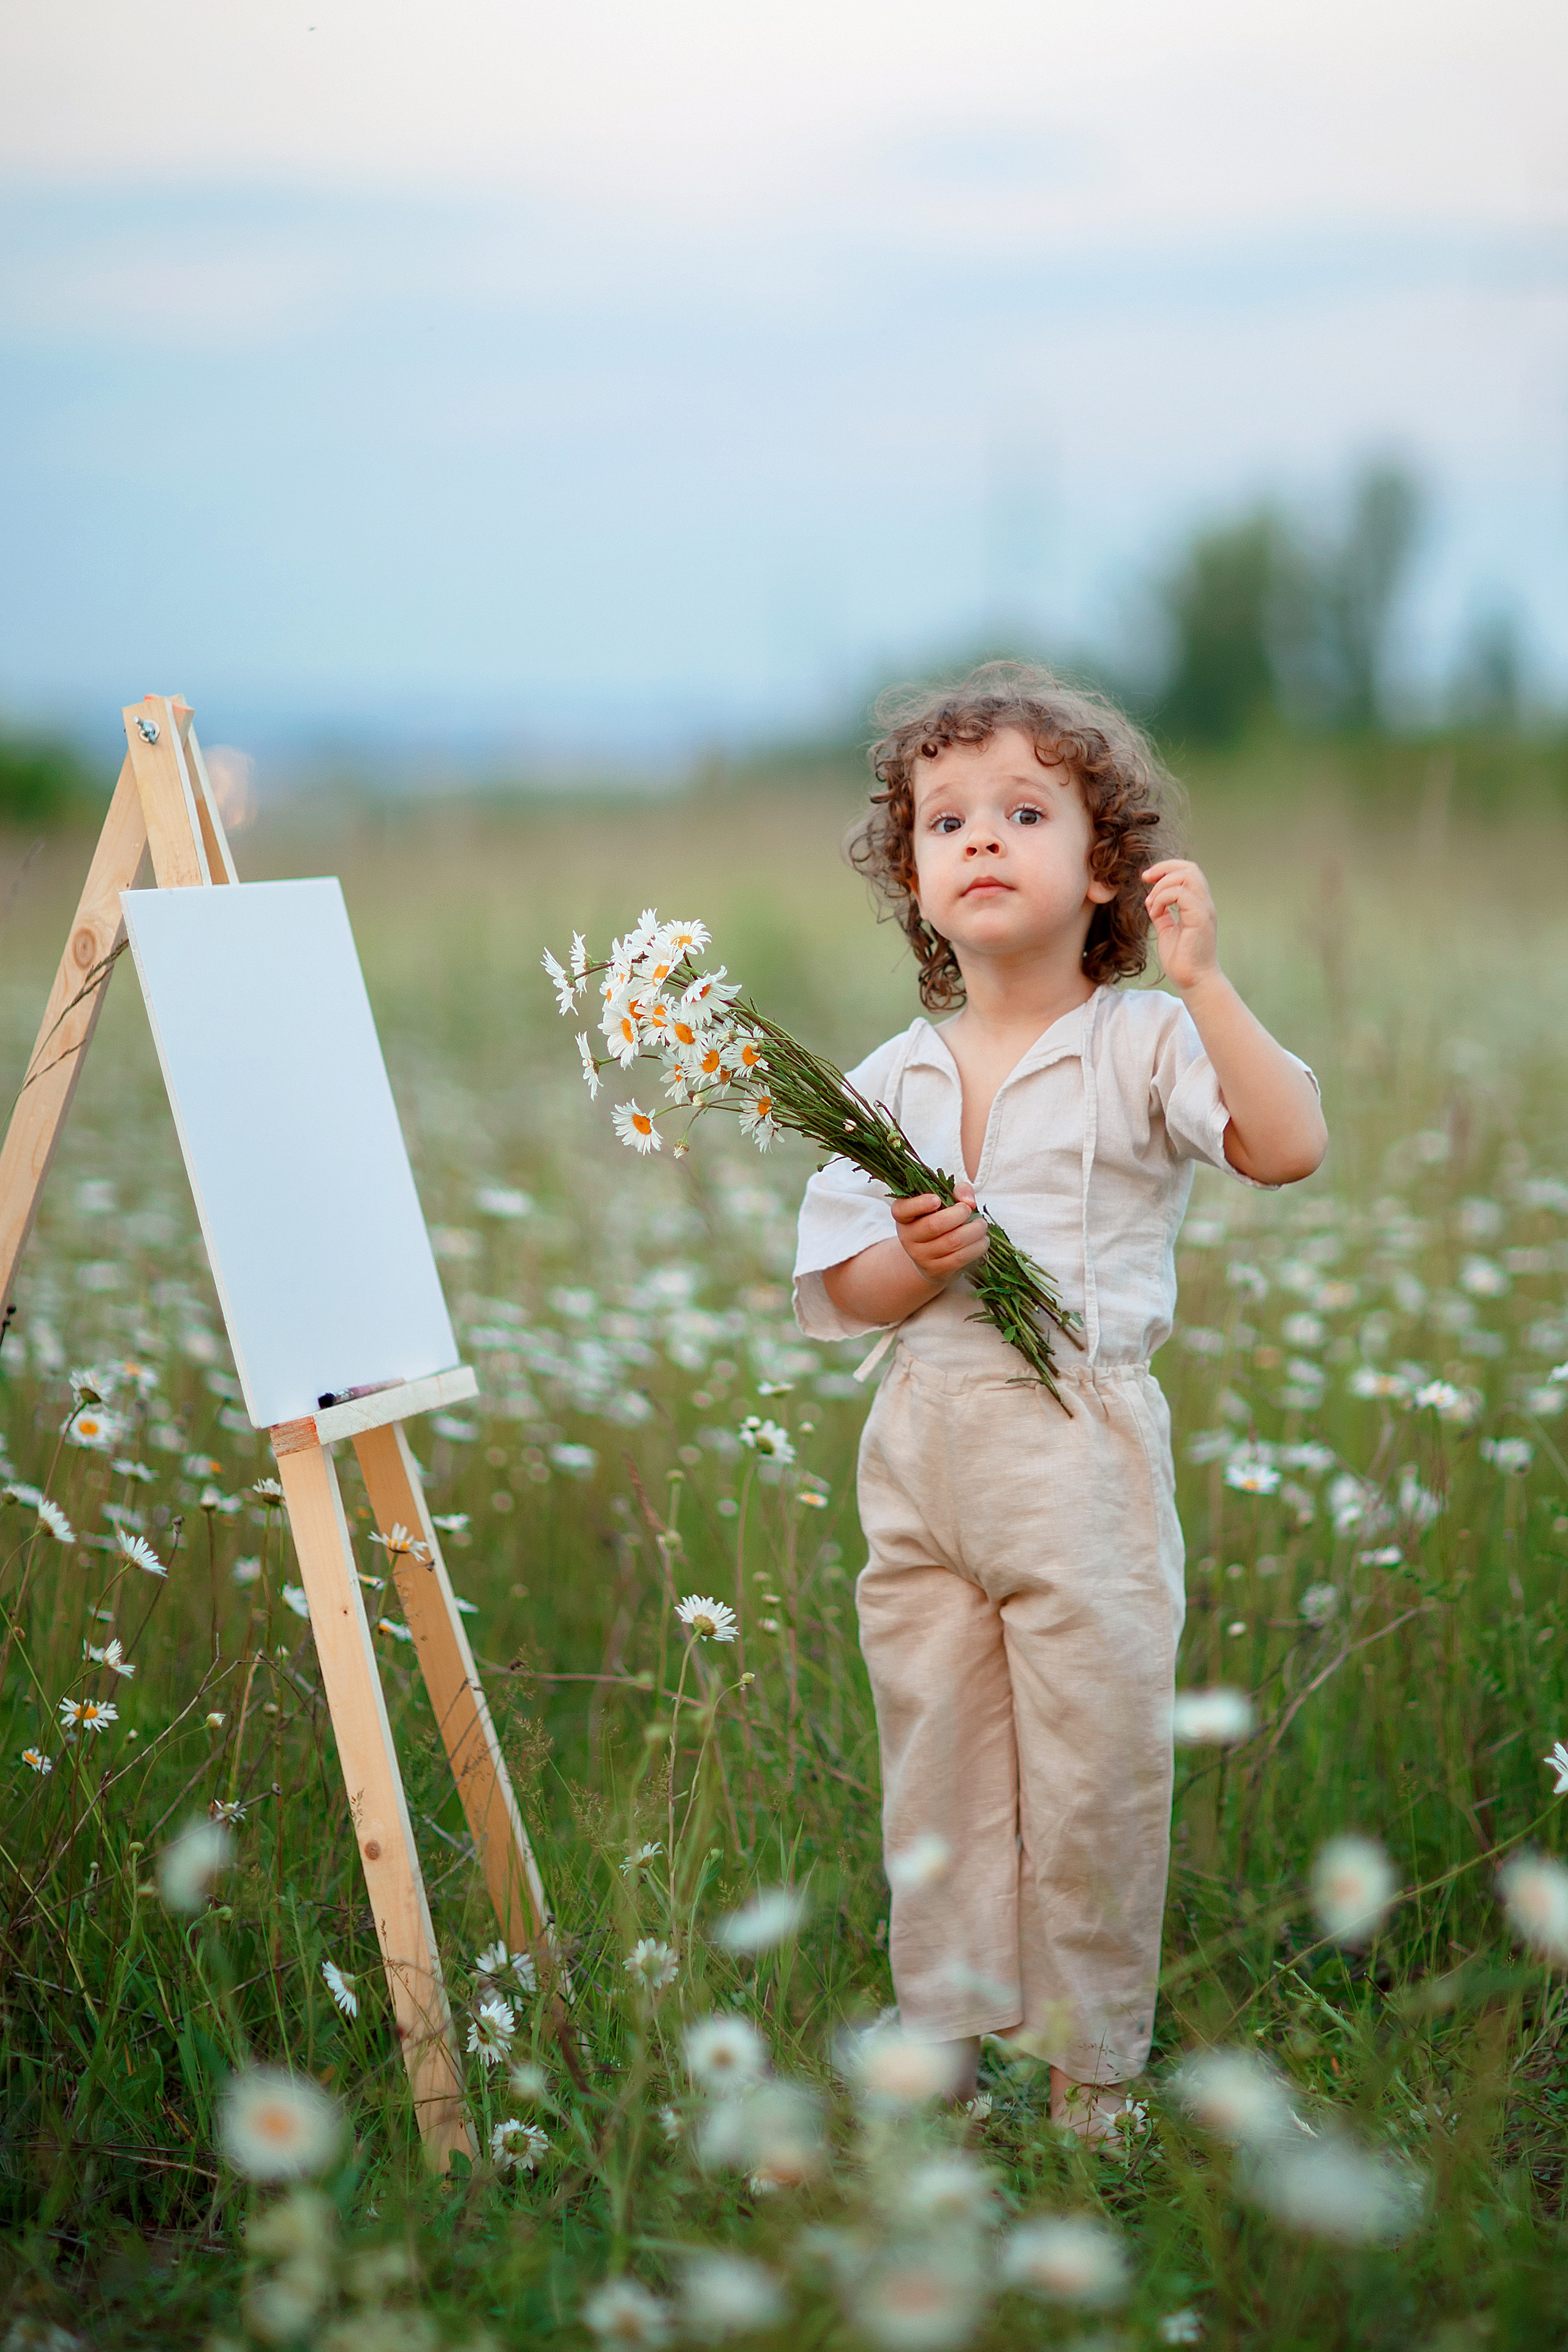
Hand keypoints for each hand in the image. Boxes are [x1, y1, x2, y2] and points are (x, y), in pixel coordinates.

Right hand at [890, 1181, 989, 1285]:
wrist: (931, 1259)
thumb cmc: (939, 1222)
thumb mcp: (944, 1203)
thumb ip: (957, 1192)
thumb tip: (969, 1201)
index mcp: (904, 1216)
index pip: (902, 1210)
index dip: (920, 1204)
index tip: (937, 1199)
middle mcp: (907, 1237)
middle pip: (934, 1225)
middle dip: (959, 1214)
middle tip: (969, 1210)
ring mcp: (920, 1256)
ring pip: (952, 1242)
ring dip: (974, 1231)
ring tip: (982, 1225)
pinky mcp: (935, 1270)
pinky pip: (959, 1258)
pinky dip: (976, 1248)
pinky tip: (982, 1241)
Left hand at [1142, 859, 1219, 993]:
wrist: (1193, 981)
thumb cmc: (1182, 959)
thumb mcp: (1167, 930)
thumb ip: (1162, 914)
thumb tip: (1150, 900)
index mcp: (1197, 904)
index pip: (1188, 871)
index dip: (1166, 869)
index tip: (1147, 878)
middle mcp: (1204, 903)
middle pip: (1190, 868)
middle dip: (1164, 868)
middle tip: (1145, 880)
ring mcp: (1204, 910)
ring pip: (1188, 875)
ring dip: (1162, 885)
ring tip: (1151, 905)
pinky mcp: (1200, 919)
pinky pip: (1181, 894)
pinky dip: (1162, 898)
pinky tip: (1155, 913)